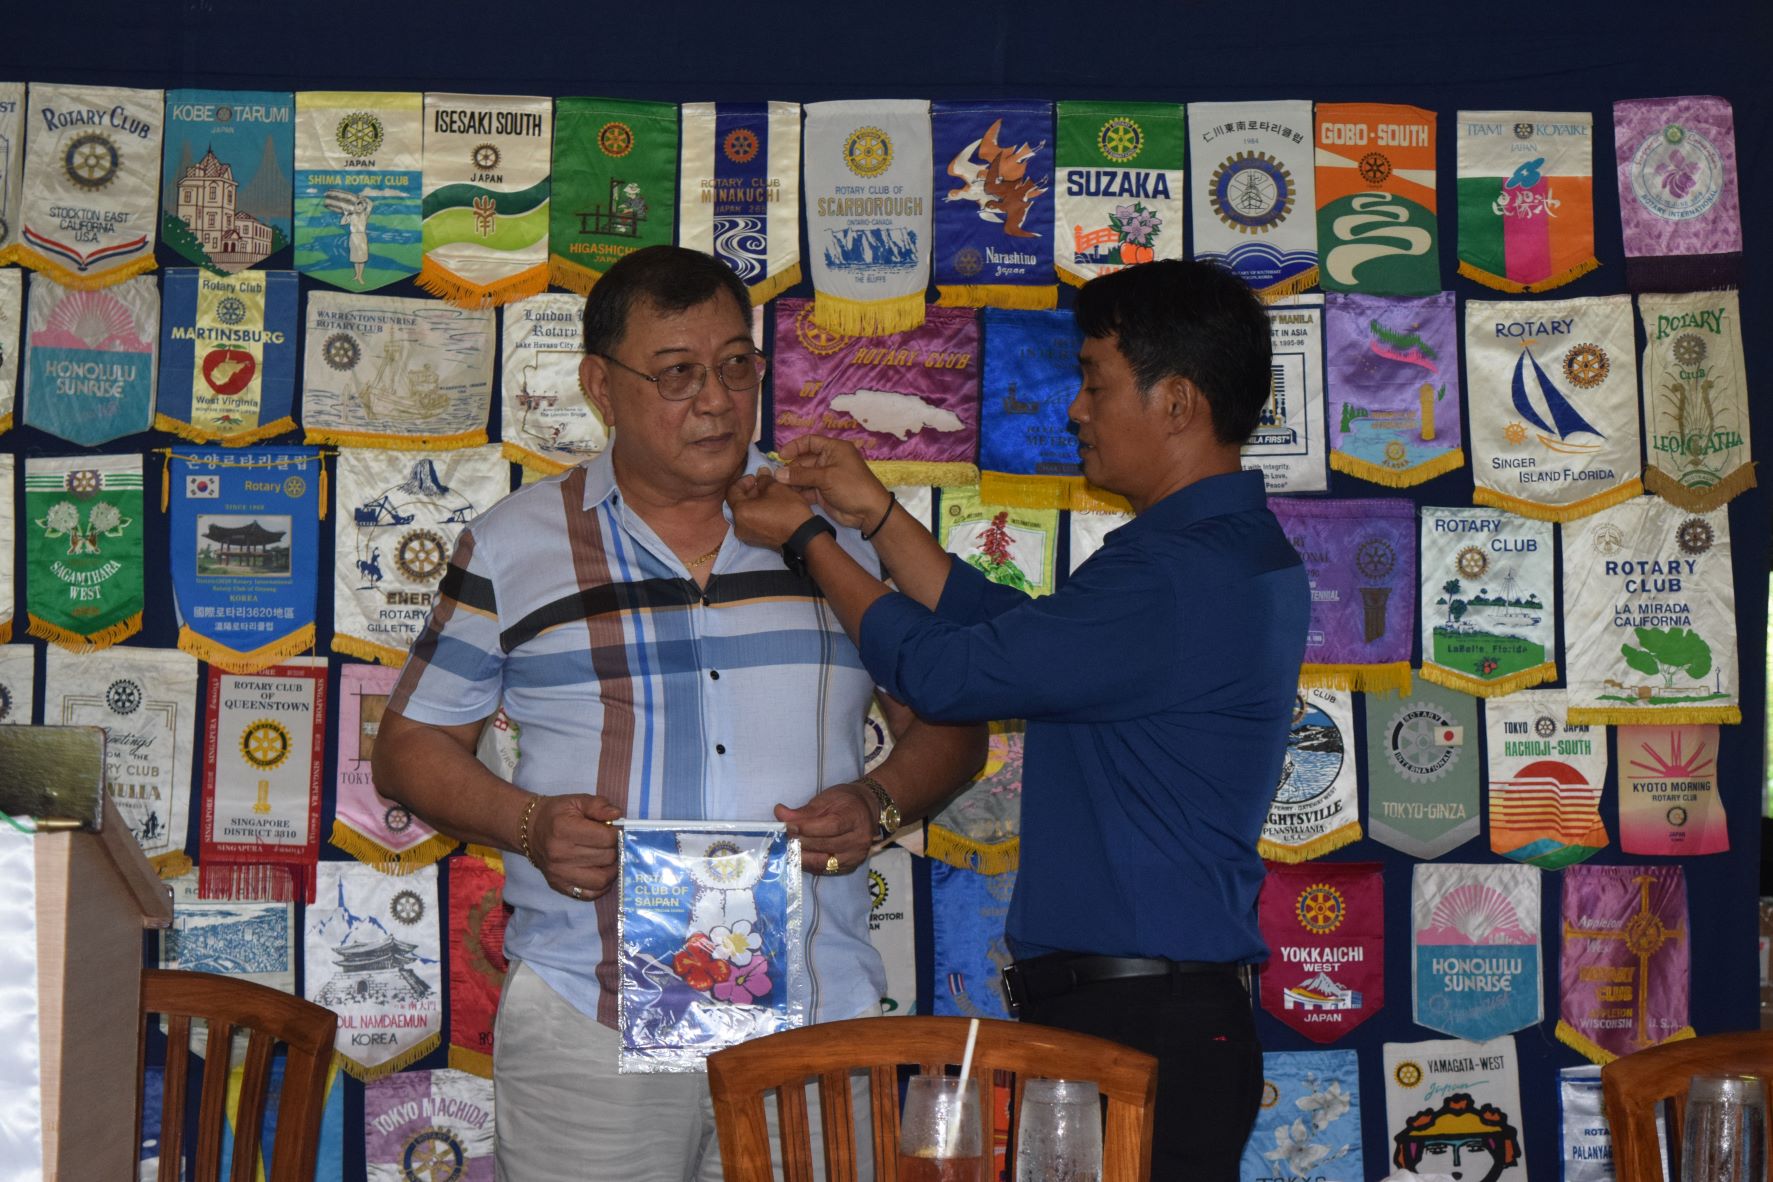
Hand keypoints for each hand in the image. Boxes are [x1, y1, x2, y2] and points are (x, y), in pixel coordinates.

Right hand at [527, 793, 623, 900]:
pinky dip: (601, 886)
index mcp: (564, 829)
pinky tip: (600, 872)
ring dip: (612, 869)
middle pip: (606, 858)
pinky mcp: (559, 886)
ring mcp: (559, 873)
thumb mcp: (576, 801)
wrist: (531, 831)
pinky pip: (589, 894)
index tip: (611, 830)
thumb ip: (598, 805)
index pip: (606, 838)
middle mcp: (560, 854)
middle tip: (610, 843)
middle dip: (615, 849)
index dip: (615, 833)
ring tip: (609, 859)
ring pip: (601, 879)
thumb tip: (617, 815)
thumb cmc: (556, 814)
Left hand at [727, 468, 815, 548]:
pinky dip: (757, 514)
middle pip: (738, 504)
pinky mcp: (757, 542)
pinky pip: (752, 524)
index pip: (732, 492)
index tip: (756, 477)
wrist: (803, 537)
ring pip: (746, 515)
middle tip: (762, 485)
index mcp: (740, 512)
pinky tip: (770, 508)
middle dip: (749, 492)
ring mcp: (747, 536)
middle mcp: (739, 527)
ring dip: (754, 503)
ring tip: (768, 496)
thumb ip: (764, 479)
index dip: (743, 481)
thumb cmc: (788, 510)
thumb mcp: (776, 488)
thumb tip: (761, 472)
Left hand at [774, 783, 875, 874]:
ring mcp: (856, 856)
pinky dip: (809, 863)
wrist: (866, 811)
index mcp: (855, 818)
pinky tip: (801, 854)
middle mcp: (859, 840)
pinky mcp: (849, 867)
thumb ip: (803, 811)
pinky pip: (824, 870)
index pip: (831, 826)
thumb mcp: (825, 799)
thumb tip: (780, 813)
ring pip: (823, 862)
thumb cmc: (845, 802)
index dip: (807, 828)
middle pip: (825, 846)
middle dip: (800, 841)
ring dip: (802, 855)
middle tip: (785, 835)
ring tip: (790, 845)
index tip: (788, 826)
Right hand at [775, 437, 891, 531]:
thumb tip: (778, 474)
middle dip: (791, 468)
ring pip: (803, 476)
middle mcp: (829, 461)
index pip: (810, 442)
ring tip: (779, 487)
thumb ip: (801, 475)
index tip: (781, 456)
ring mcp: (825, 477)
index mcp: (834, 449)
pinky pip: (806, 489)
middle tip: (777, 477)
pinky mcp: (822, 492)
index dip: (795, 447)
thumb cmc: (851, 487)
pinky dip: (797, 492)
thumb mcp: (826, 477)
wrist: (868, 512)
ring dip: (792, 481)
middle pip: (804, 460)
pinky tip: (787, 495)